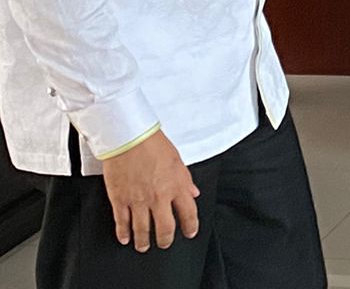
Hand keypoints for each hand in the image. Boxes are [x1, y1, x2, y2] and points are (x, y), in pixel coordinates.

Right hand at [100, 130, 199, 251]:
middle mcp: (158, 197)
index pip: (188, 213)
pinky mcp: (120, 200)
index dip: (191, 226)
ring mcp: (138, 200)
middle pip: (165, 228)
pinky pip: (122, 222)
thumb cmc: (154, 145)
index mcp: (176, 186)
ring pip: (142, 230)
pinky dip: (123, 233)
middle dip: (165, 240)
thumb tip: (193, 193)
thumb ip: (186, 180)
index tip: (190, 232)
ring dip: (143, 241)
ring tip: (143, 246)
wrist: (129, 139)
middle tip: (164, 244)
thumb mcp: (178, 161)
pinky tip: (125, 238)